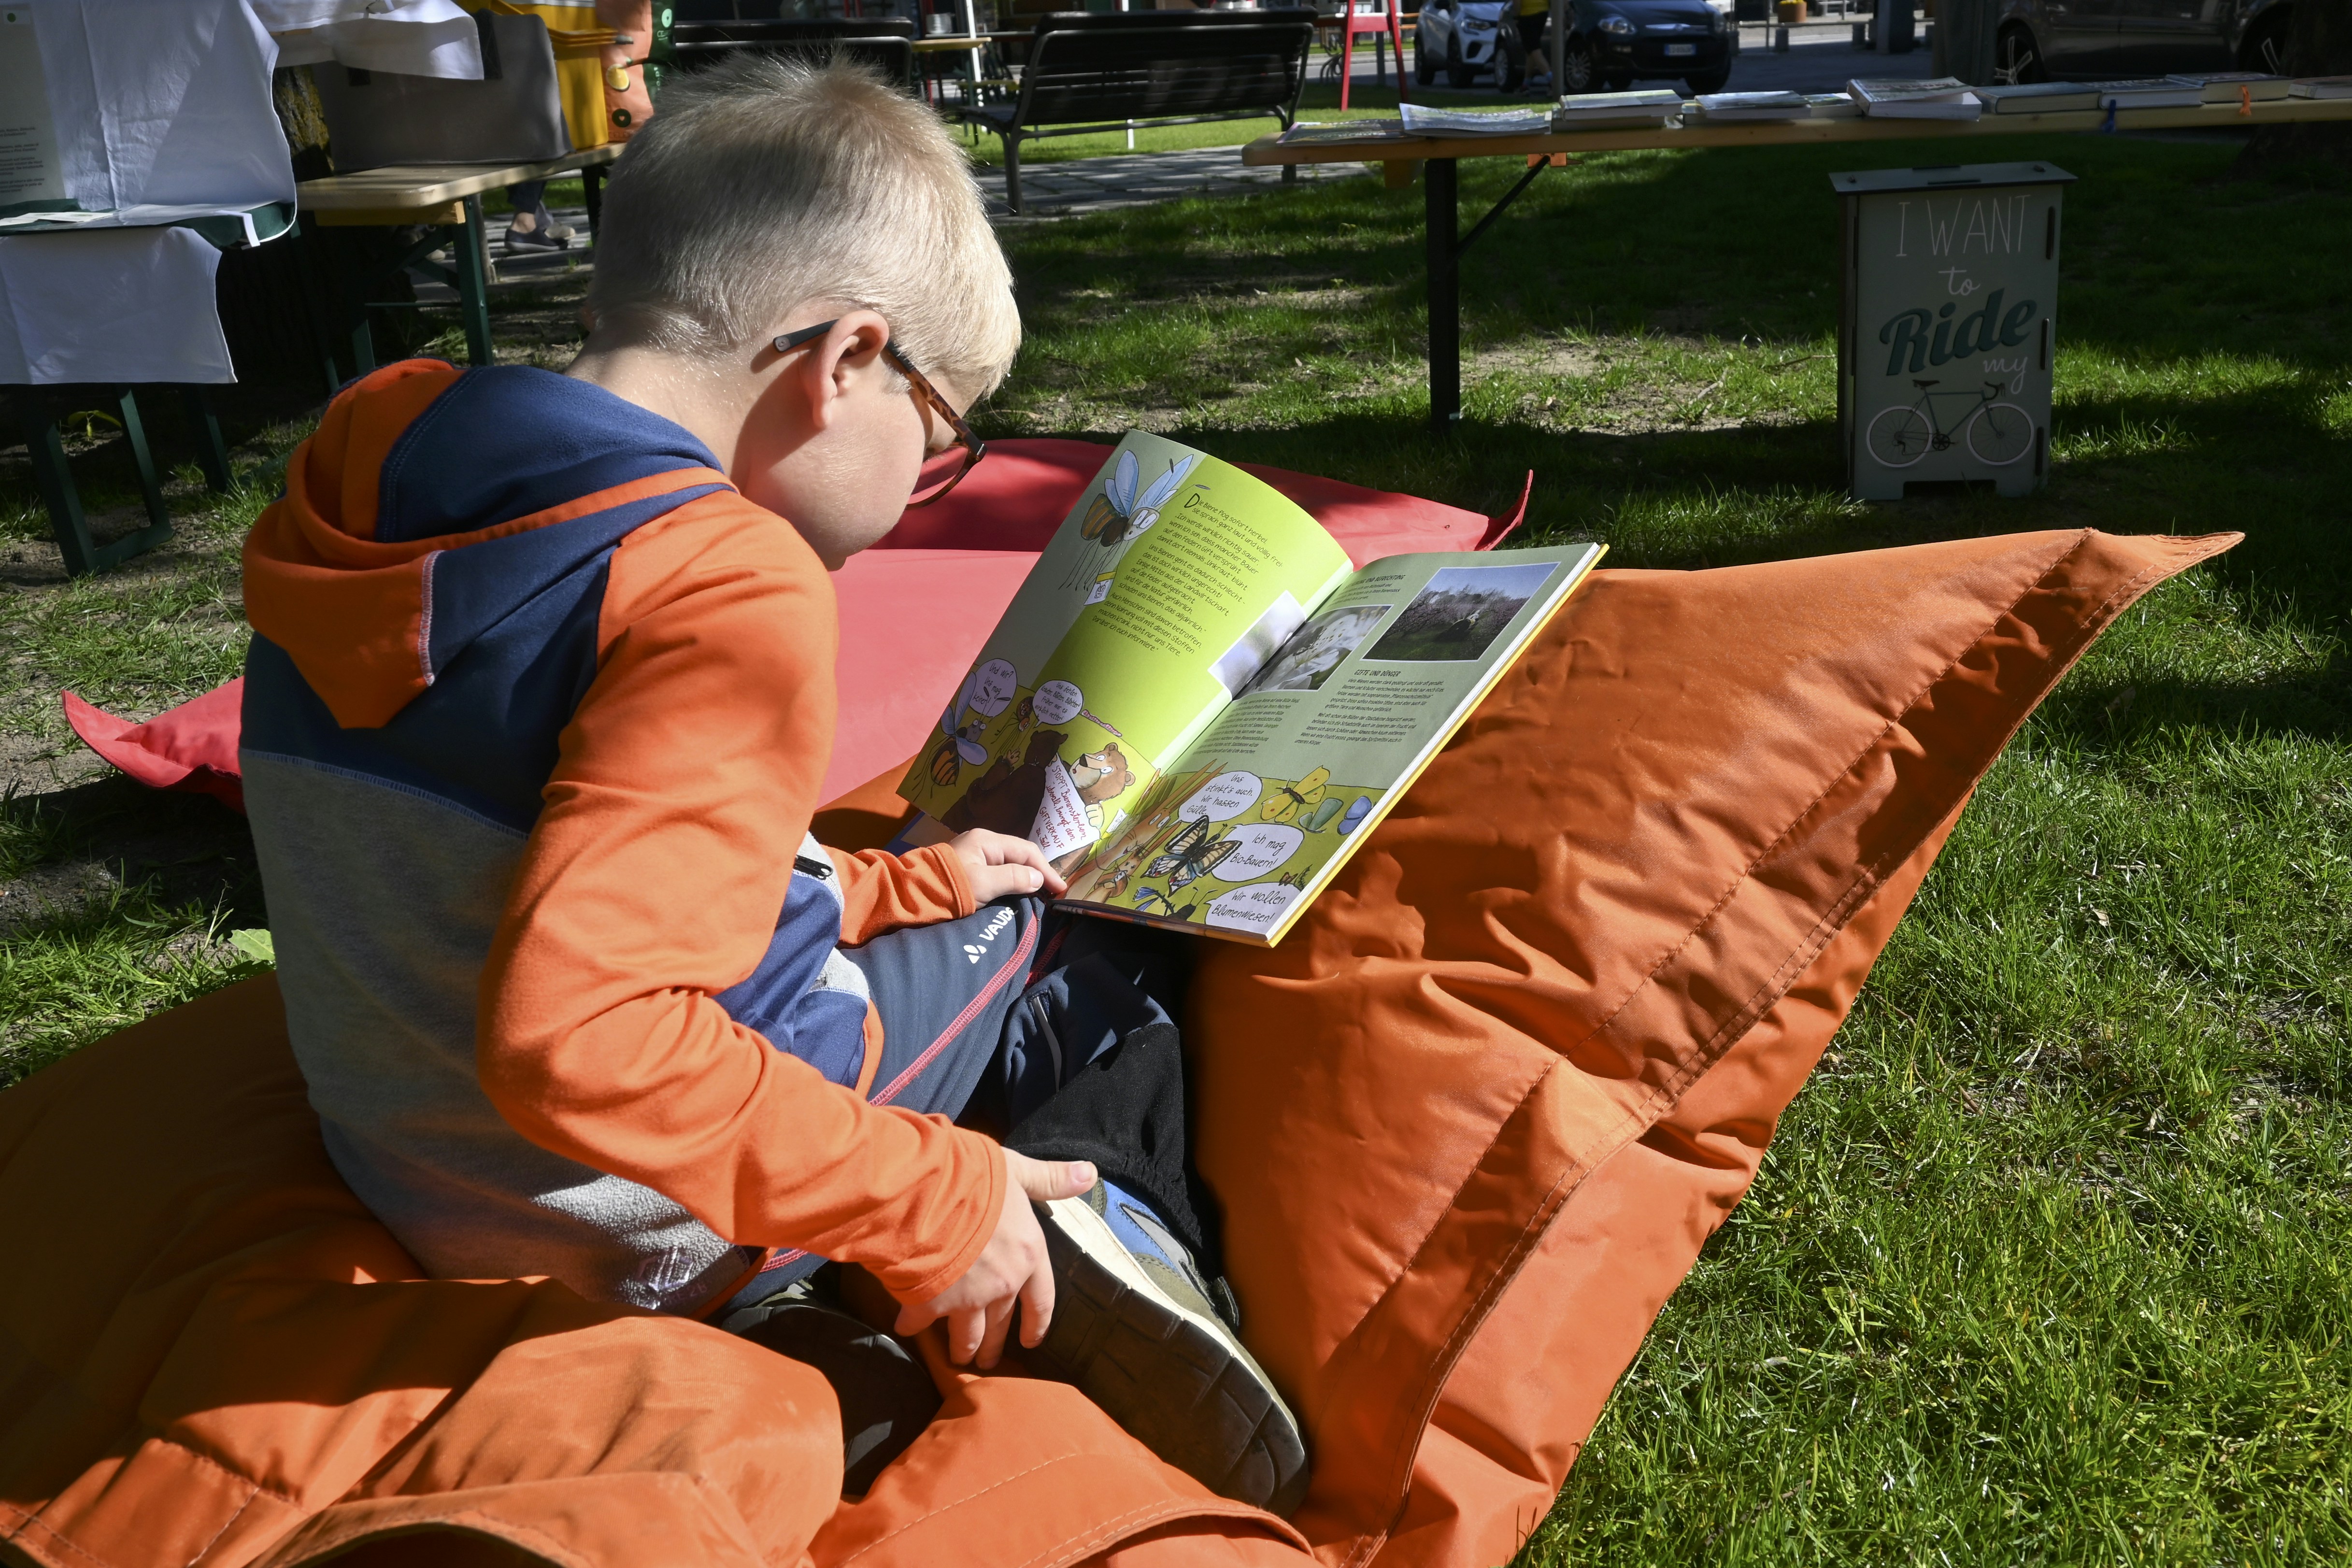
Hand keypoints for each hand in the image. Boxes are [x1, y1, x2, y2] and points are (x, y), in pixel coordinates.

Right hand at [895, 1149, 1095, 1367]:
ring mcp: (965, 1299)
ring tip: (957, 1359)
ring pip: (966, 1335)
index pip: (1041, 1299)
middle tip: (986, 1361)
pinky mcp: (928, 1304)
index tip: (1031, 1342)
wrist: (924, 1191)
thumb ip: (1050, 1180)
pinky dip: (912, 1326)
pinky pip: (920, 1323)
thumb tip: (1089, 1174)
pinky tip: (905, 1328)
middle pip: (1001, 1325)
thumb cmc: (973, 1176)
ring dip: (962, 1349)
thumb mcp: (1017, 1171)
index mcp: (1027, 1255)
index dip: (1036, 1324)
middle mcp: (1002, 1284)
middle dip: (994, 1346)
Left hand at [949, 829, 1067, 902]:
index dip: (1046, 870)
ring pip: (1009, 863)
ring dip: (1026, 877)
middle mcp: (982, 842)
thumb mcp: (984, 884)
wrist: (911, 896)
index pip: (1026, 851)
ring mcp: (975, 854)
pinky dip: (1013, 881)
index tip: (1060, 890)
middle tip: (1054, 892)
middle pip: (1019, 855)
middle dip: (1038, 872)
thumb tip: (1038, 879)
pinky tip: (1020, 891)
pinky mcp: (969, 868)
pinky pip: (998, 871)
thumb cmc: (948, 888)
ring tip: (1041, 893)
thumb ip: (1013, 879)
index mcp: (987, 840)